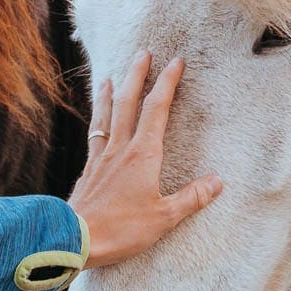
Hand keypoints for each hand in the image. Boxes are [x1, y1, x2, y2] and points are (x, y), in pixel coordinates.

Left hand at [69, 51, 222, 268]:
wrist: (73, 238)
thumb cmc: (120, 229)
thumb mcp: (163, 217)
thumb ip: (191, 197)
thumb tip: (217, 181)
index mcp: (143, 155)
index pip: (157, 109)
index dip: (167, 83)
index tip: (176, 62)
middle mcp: (121, 148)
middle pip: (129, 103)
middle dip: (138, 75)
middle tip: (144, 52)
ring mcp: (102, 157)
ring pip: (108, 115)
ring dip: (113, 93)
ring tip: (113, 76)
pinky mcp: (89, 169)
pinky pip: (95, 134)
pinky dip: (98, 119)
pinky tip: (98, 118)